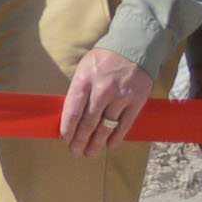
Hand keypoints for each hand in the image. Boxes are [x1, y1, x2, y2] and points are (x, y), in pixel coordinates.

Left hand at [57, 45, 151, 159]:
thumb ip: (78, 91)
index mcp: (84, 82)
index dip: (68, 130)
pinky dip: (116, 137)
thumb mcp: (84, 69)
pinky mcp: (136, 102)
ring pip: (106, 128)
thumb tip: (70, 116)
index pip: (73, 112)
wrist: (134, 48)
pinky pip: (124, 125)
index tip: (64, 140)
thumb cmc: (104, 60)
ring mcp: (121, 97)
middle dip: (80, 141)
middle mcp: (102, 91)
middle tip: (75, 152)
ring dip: (97, 144)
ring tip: (90, 153)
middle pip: (88, 123)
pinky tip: (109, 145)